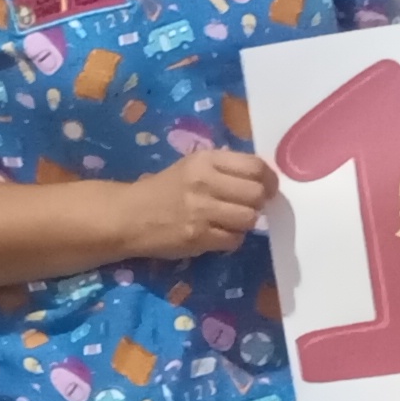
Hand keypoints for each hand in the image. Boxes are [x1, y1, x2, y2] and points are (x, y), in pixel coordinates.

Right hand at [126, 147, 276, 259]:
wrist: (130, 215)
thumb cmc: (165, 190)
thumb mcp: (192, 166)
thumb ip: (224, 168)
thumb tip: (261, 180)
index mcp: (206, 160)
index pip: (255, 166)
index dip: (269, 180)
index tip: (268, 188)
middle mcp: (205, 182)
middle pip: (256, 194)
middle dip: (259, 203)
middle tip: (248, 207)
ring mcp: (201, 211)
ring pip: (249, 219)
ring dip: (245, 223)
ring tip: (231, 221)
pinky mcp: (198, 237)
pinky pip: (234, 240)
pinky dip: (232, 240)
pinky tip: (219, 234)